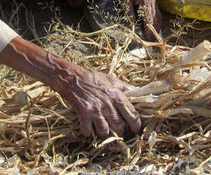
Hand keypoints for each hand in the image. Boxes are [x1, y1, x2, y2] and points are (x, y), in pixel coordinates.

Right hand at [0, 37, 140, 137]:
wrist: (72, 77)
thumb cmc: (93, 78)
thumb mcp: (112, 79)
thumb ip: (125, 88)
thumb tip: (138, 93)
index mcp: (117, 95)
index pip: (132, 114)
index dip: (136, 124)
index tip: (136, 129)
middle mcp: (108, 104)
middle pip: (119, 126)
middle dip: (121, 132)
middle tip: (119, 132)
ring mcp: (95, 110)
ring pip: (105, 132)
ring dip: (105, 133)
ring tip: (104, 130)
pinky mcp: (83, 114)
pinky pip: (88, 131)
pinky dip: (89, 132)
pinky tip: (89, 127)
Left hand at [116, 0, 161, 40]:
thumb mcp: (124, 0)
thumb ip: (129, 12)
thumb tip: (133, 24)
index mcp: (145, 0)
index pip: (148, 17)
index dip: (148, 28)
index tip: (147, 37)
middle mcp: (152, 0)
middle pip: (155, 18)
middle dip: (154, 29)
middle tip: (152, 39)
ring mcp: (154, 0)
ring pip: (158, 16)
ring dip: (157, 26)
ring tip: (154, 36)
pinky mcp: (153, 1)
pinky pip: (158, 13)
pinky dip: (157, 21)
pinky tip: (156, 27)